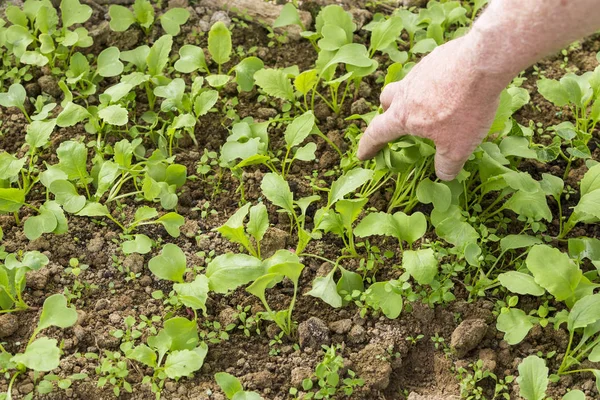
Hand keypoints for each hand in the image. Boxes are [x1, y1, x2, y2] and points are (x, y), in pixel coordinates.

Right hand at [357, 36, 506, 180]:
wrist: (483, 62)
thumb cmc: (465, 108)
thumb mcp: (458, 147)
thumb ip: (447, 165)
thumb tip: (443, 175)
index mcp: (403, 115)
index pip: (377, 133)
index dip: (368, 146)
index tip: (363, 154)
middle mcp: (406, 91)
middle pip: (386, 100)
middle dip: (387, 112)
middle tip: (397, 122)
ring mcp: (421, 71)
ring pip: (407, 85)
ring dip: (412, 97)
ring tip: (430, 105)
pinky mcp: (438, 58)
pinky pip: (429, 73)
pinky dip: (435, 83)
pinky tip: (454, 88)